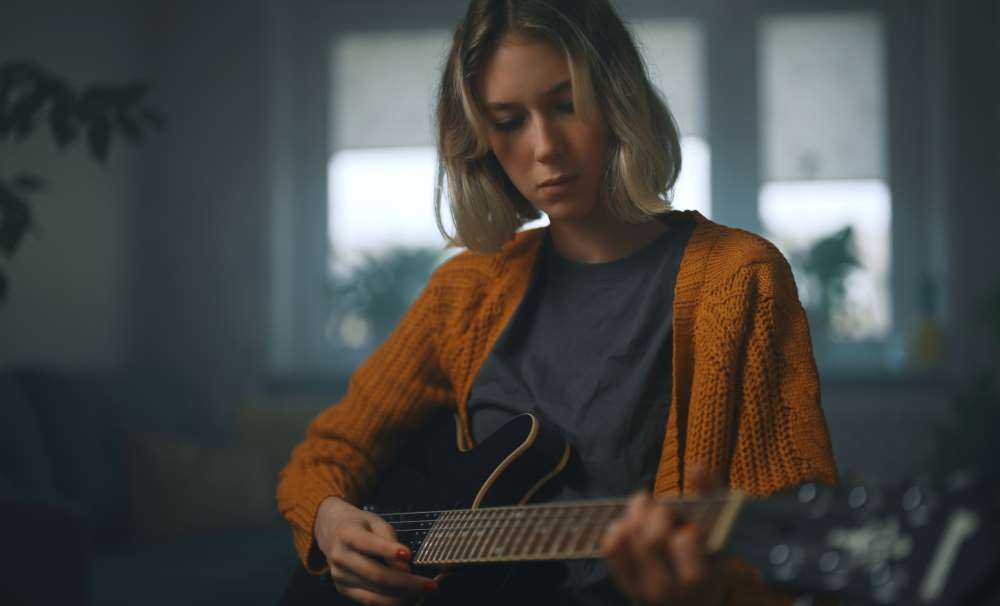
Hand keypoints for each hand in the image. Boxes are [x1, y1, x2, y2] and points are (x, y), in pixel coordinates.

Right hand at [314, 496, 436, 605]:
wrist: (331, 531)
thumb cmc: (359, 525)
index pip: (368, 544)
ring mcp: (340, 576)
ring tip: (422, 593)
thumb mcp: (375, 521)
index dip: (388, 550)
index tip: (408, 555)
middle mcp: (340, 557)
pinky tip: (406, 599)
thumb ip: (389, 539)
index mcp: (347, 534)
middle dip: (406, 582)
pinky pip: (368, 601)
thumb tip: (403, 564)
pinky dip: (389, 602)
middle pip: (376, 574)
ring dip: (402, 595)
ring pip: (374, 591)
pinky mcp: (343, 589)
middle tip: (430, 585)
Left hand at [601, 468, 724, 605]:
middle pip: (652, 539)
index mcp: (699, 578)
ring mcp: (644, 589)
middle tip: (663, 508)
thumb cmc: (708, 554)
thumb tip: (697, 466)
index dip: (686, 525)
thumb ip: (711, 494)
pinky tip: (626, 523)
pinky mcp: (626, 586)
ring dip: (635, 514)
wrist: (694, 597)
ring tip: (644, 509)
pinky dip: (616, 529)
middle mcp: (669, 590)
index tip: (691, 526)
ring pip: (629, 539)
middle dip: (657, 513)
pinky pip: (611, 550)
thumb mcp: (717, 528)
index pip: (685, 541)